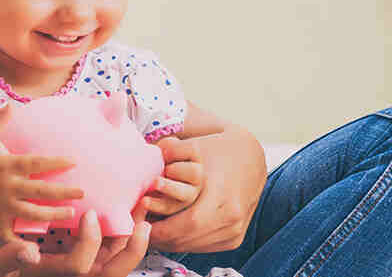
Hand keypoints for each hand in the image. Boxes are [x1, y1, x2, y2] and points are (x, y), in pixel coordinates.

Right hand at [0, 105, 84, 241]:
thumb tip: (11, 104)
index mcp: (6, 165)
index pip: (34, 163)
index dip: (54, 162)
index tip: (74, 161)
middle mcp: (6, 186)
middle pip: (38, 190)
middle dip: (61, 192)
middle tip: (82, 192)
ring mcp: (2, 204)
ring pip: (30, 213)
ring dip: (51, 214)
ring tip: (70, 213)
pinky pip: (10, 233)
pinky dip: (23, 241)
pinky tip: (40, 244)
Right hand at [21, 207, 153, 276]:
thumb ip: (8, 257)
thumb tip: (28, 252)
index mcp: (54, 276)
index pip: (80, 267)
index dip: (89, 242)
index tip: (90, 215)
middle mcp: (71, 275)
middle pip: (111, 270)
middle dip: (132, 249)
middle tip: (144, 224)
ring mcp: (78, 268)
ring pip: (113, 257)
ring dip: (130, 235)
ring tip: (141, 207)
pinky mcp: (79, 257)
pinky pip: (107, 249)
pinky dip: (119, 230)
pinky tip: (125, 209)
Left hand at [148, 136, 264, 252]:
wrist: (253, 157)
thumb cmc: (221, 149)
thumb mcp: (196, 144)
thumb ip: (172, 150)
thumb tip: (150, 154)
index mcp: (224, 198)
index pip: (187, 224)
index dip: (160, 228)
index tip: (140, 220)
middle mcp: (232, 220)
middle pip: (186, 239)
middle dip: (159, 236)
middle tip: (139, 226)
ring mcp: (235, 232)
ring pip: (192, 246)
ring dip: (168, 241)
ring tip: (149, 228)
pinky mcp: (234, 238)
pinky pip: (202, 247)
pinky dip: (183, 241)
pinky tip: (168, 230)